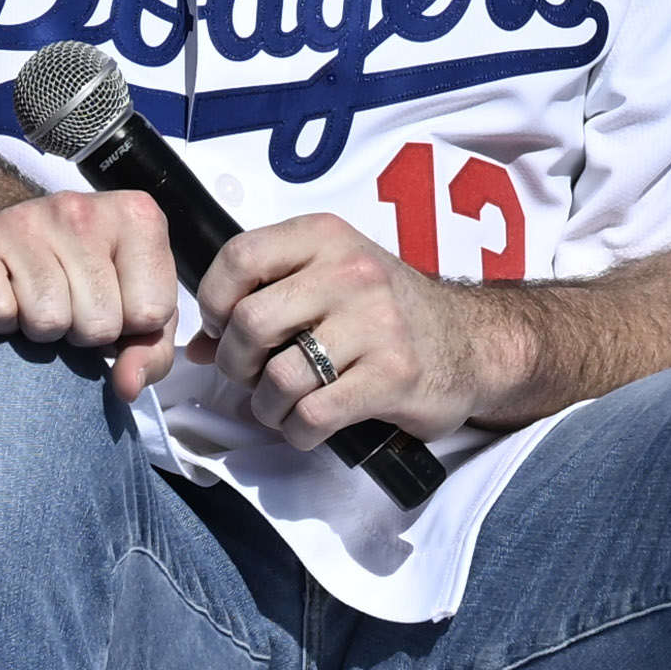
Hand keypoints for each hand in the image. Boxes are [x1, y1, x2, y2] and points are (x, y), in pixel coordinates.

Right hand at [0, 183, 180, 393]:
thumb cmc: (75, 283)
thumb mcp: (131, 315)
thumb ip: (149, 353)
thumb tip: (128, 385)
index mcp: (136, 217)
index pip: (151, 313)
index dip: (128, 329)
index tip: (109, 306)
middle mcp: (81, 207)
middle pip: (99, 324)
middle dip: (80, 333)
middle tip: (65, 306)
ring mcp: (24, 218)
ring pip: (48, 321)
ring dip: (38, 330)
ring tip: (32, 302)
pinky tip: (0, 297)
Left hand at [196, 205, 520, 444]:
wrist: (472, 343)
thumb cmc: (385, 312)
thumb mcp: (329, 281)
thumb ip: (265, 298)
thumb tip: (198, 345)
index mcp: (327, 237)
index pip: (240, 257)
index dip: (215, 301)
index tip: (223, 329)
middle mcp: (352, 272)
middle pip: (252, 322)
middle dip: (236, 363)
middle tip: (250, 376)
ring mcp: (376, 325)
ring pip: (279, 377)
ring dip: (266, 406)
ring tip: (280, 408)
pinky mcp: (392, 378)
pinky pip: (313, 416)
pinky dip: (297, 431)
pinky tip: (307, 427)